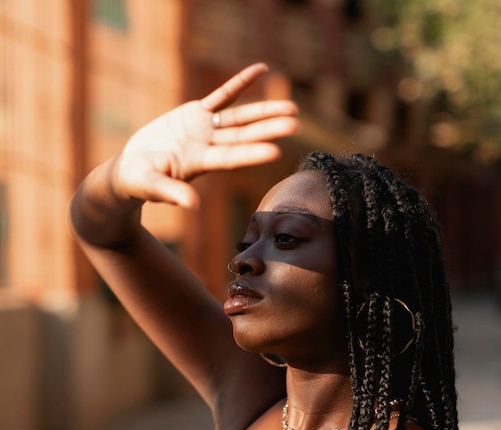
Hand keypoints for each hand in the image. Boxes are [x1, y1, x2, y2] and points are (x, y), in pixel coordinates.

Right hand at [113, 63, 298, 208]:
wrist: (132, 169)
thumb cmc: (139, 181)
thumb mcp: (152, 186)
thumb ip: (171, 192)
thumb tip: (192, 205)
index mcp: (199, 163)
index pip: (231, 158)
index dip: (252, 153)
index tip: (276, 151)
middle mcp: (208, 146)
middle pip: (244, 136)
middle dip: (269, 129)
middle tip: (296, 124)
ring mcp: (204, 129)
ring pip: (240, 117)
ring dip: (264, 111)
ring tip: (292, 107)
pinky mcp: (196, 114)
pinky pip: (222, 95)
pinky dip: (241, 83)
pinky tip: (263, 70)